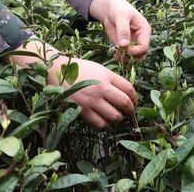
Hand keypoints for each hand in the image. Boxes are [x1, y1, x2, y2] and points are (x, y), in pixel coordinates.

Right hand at [6, 41, 136, 129]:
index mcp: (107, 75)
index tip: (135, 102)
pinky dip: (105, 124)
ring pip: (114, 116)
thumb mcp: (99, 68)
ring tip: (116, 116)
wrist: (57, 71)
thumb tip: (126, 93)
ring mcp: (92, 100)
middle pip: (125, 103)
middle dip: (130, 110)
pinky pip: (100, 123)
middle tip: (129, 112)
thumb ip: (112, 79)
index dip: (135, 98)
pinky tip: (104, 120)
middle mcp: (101, 88)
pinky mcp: (82, 110)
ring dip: (118, 118)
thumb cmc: (79, 69)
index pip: (129, 89)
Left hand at [89, 0, 150, 59]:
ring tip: (116, 54)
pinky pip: (125, 55)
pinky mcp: (125, 45)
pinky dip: (120, 57)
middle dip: (131, 57)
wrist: (109, 9)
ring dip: (125, 59)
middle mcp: (140, 38)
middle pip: (141, 55)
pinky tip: (114, 53)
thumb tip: (124, 45)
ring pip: (134, 57)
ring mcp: (133, 43)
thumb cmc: (119, 9)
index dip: (135, 51)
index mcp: (144, 31)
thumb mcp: (121, 17)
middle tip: (120, 54)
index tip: (124, 48)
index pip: (144, 47)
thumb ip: (123, 30)